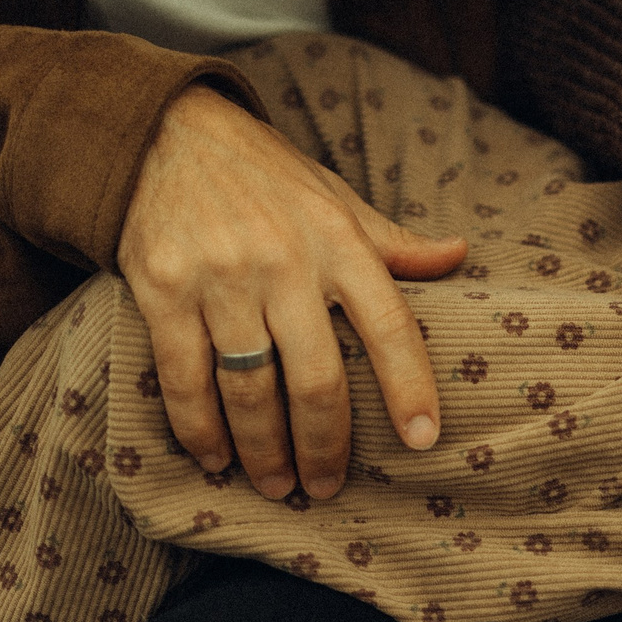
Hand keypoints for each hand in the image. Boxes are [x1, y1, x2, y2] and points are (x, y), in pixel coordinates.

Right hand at [118, 86, 469, 502]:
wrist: (165, 132)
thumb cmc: (266, 175)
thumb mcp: (337, 197)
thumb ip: (392, 241)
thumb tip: (459, 254)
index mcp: (339, 241)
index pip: (390, 323)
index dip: (410, 385)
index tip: (423, 439)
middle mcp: (285, 262)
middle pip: (316, 378)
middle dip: (325, 445)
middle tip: (326, 489)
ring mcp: (221, 278)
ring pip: (250, 389)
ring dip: (263, 450)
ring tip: (276, 485)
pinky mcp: (162, 290)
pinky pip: (184, 377)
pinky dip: (199, 428)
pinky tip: (215, 458)